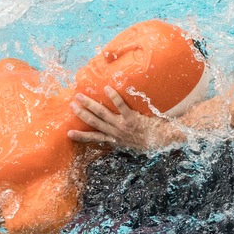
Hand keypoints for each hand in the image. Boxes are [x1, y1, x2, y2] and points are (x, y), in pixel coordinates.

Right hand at [67, 87, 184, 152]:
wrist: (165, 142)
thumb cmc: (152, 141)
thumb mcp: (135, 144)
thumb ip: (125, 138)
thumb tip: (118, 134)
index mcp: (116, 140)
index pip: (95, 138)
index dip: (82, 136)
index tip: (69, 133)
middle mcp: (117, 133)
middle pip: (95, 122)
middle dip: (82, 113)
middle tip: (71, 105)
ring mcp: (123, 126)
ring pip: (102, 114)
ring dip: (90, 105)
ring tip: (80, 96)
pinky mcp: (132, 119)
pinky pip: (120, 106)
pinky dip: (113, 97)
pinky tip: (106, 88)